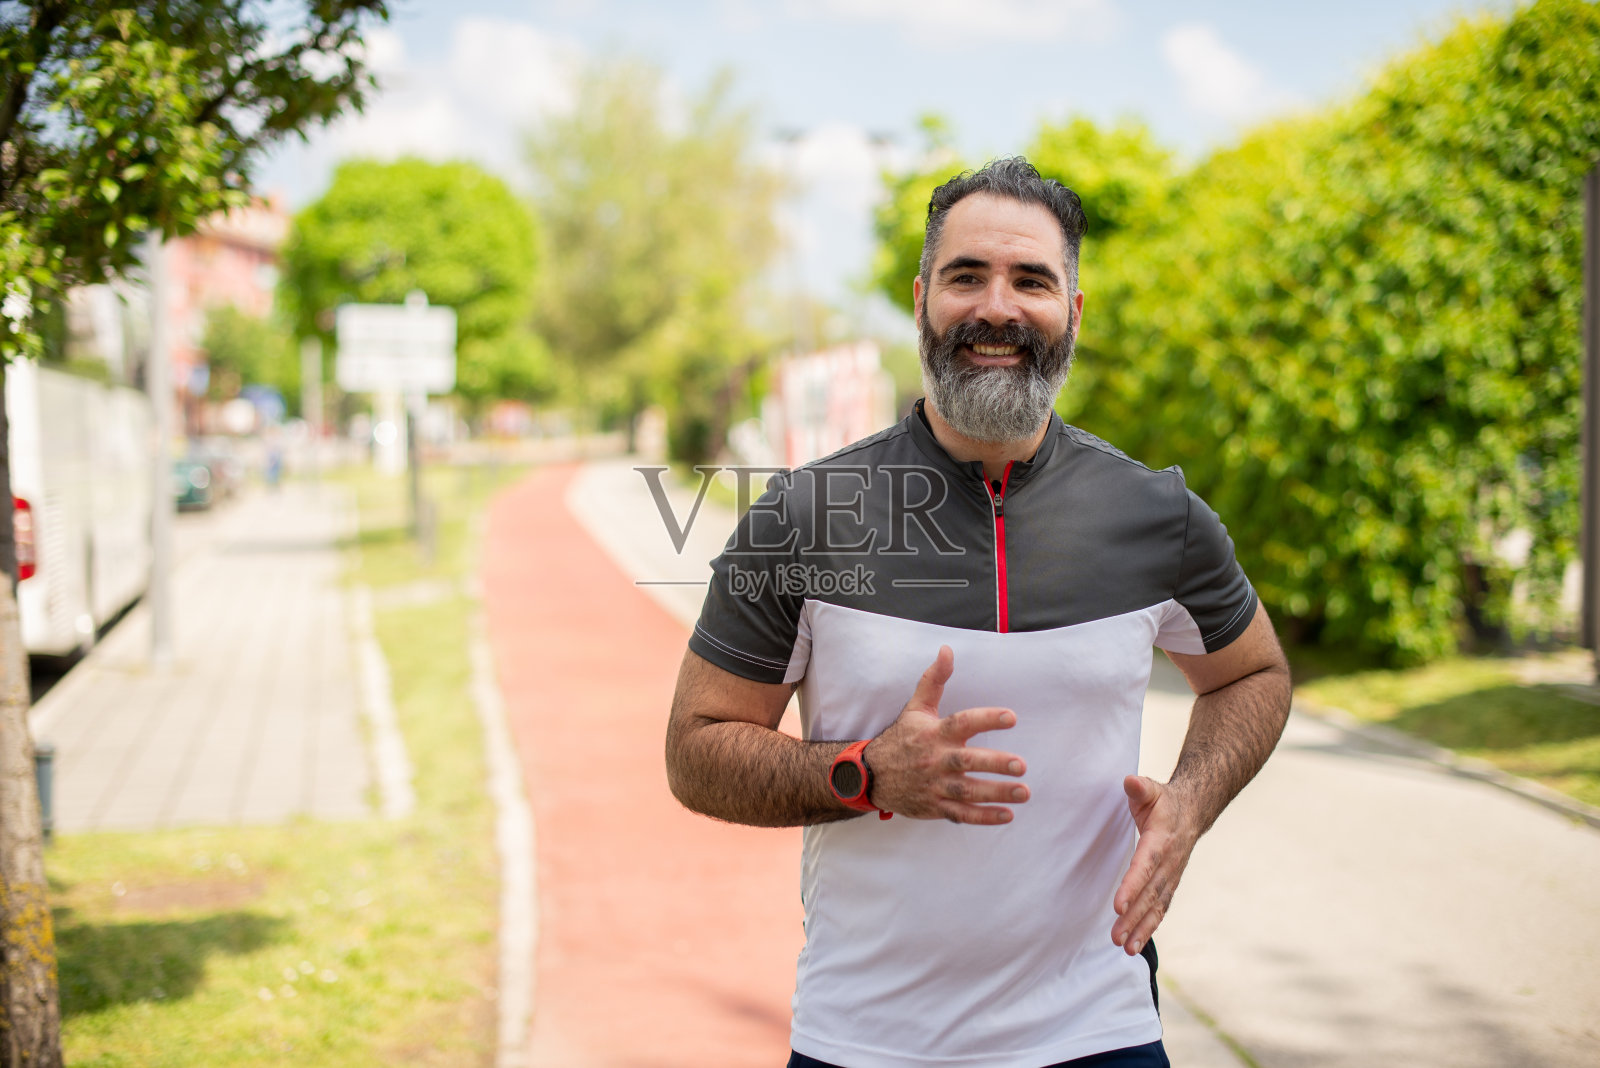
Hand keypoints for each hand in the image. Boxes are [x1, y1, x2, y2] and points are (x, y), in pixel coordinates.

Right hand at [863, 645, 1028, 824]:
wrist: (871, 775)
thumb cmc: (901, 738)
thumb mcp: (916, 708)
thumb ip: (935, 680)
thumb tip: (947, 650)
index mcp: (934, 733)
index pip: (962, 723)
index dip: (986, 719)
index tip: (1012, 717)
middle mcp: (935, 760)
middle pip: (967, 762)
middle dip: (995, 764)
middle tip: (1022, 765)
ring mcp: (935, 786)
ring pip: (967, 791)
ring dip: (996, 793)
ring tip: (1024, 792)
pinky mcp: (935, 807)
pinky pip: (961, 814)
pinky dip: (984, 817)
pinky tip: (1008, 815)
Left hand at [1111, 775, 1199, 955]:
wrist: (1193, 811)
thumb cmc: (1164, 802)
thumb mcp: (1152, 789)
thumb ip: (1140, 788)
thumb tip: (1130, 781)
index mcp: (1161, 840)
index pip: (1145, 866)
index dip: (1132, 886)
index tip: (1118, 905)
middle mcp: (1169, 863)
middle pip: (1150, 893)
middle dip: (1134, 917)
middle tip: (1116, 937)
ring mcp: (1172, 876)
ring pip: (1156, 906)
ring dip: (1141, 928)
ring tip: (1125, 948)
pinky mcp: (1169, 884)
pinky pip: (1161, 908)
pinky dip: (1149, 926)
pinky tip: (1135, 943)